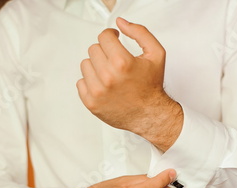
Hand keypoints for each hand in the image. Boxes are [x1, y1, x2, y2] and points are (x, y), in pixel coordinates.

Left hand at [77, 17, 182, 151]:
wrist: (150, 115)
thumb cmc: (151, 87)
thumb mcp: (155, 54)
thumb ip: (139, 33)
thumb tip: (121, 23)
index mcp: (122, 63)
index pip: (104, 37)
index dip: (111, 36)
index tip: (114, 41)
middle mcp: (108, 77)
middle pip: (93, 49)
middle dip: (105, 52)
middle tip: (116, 62)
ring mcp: (97, 91)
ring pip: (85, 64)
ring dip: (96, 67)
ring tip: (110, 75)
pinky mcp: (91, 103)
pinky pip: (80, 82)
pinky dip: (91, 83)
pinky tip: (104, 86)